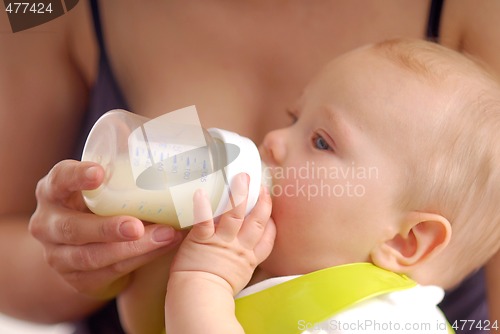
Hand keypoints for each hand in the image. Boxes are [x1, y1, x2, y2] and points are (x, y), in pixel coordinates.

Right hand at [29, 160, 182, 298]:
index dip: (76, 177)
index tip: (99, 174)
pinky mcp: (75, 279)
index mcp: (53, 190)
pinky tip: (162, 248)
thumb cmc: (100, 203)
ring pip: (91, 256)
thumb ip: (120, 167)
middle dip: (107, 228)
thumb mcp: (103, 185)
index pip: (59, 179)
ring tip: (165, 236)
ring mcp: (58, 255)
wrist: (83, 246)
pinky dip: (137, 261)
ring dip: (131, 249)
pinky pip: (106, 273)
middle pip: (72, 228)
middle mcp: (48, 223)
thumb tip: (158, 137)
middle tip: (137, 225)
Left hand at [170, 173, 275, 294]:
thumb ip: (241, 262)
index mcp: (249, 257)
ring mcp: (222, 242)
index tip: (271, 209)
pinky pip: (204, 220)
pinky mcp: (203, 240)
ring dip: (240, 195)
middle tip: (263, 185)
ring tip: (243, 178)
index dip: (271, 223)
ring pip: (236, 214)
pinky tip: (201, 192)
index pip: (267, 238)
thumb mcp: (238, 277)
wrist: (199, 298)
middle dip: (262, 202)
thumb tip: (240, 253)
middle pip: (257, 221)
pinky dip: (203, 207)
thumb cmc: (215, 292)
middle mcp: (239, 247)